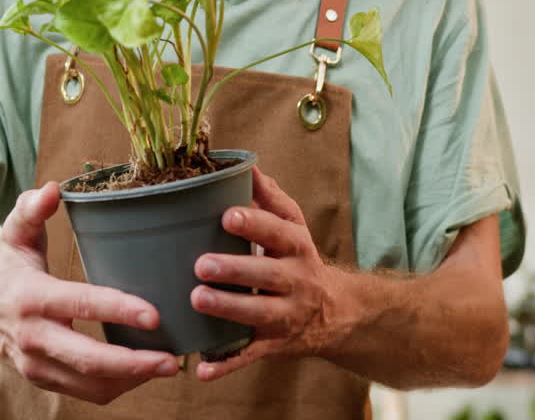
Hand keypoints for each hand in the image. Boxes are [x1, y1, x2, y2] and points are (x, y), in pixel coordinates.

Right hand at [0, 182, 179, 403]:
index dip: (119, 311)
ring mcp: (34, 365)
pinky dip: (116, 387)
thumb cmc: (3, 263)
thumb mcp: (14, 232)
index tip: (155, 315)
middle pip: (88, 361)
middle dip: (134, 364)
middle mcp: (32, 337)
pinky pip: (84, 392)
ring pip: (89, 385)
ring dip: (131, 381)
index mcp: (31, 297)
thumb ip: (32, 209)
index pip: (80, 305)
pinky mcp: (41, 379)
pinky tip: (141, 372)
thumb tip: (54, 188)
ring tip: (166, 366)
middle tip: (172, 360)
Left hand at [190, 167, 348, 380]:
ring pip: (259, 314)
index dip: (255, 224)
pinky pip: (250, 356)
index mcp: (296, 248)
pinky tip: (201, 369)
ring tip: (198, 300)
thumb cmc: (299, 260)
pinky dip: (226, 365)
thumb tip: (247, 166)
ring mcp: (286, 316)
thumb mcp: (294, 228)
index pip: (279, 232)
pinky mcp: (274, 345)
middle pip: (267, 275)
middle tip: (202, 265)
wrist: (336, 313)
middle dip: (236, 270)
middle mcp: (295, 281)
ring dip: (229, 309)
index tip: (227, 215)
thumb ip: (271, 199)